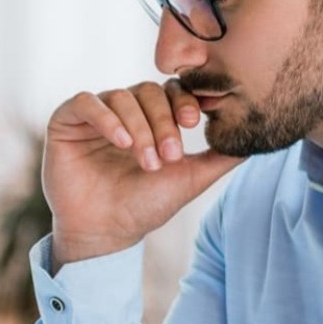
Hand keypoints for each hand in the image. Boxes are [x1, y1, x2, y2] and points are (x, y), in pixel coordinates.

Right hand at [43, 79, 245, 271]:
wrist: (106, 232)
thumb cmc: (144, 205)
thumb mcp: (189, 179)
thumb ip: (219, 157)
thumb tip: (256, 138)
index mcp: (151, 116)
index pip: (171, 91)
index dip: (183, 102)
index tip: (194, 125)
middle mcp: (123, 110)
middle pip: (148, 91)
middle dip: (162, 121)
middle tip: (169, 155)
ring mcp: (95, 114)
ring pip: (121, 97)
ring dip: (139, 126)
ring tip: (146, 160)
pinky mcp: (67, 120)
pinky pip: (86, 102)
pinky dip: (106, 118)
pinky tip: (121, 141)